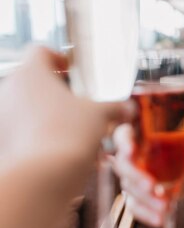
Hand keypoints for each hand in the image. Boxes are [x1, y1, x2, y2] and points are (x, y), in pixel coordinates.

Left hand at [0, 46, 133, 171]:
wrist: (44, 176)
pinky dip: (40, 133)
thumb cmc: (70, 135)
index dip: (58, 57)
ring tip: (74, 127)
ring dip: (49, 112)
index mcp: (31, 73)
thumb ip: (115, 107)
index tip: (72, 70)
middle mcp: (10, 90)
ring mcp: (4, 116)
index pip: (39, 51)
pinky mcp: (4, 139)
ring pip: (27, 105)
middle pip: (32, 79)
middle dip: (56, 89)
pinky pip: (23, 129)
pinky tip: (63, 147)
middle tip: (79, 100)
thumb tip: (127, 109)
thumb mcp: (101, 115)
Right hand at [112, 124, 183, 227]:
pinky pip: (136, 204)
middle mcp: (133, 155)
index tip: (130, 150)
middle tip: (151, 187)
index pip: (123, 134)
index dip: (122, 141)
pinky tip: (161, 219)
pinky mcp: (140, 193)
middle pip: (124, 165)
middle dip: (135, 177)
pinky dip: (147, 213)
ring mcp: (134, 175)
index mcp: (142, 135)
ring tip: (164, 208)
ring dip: (144, 200)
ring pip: (129, 189)